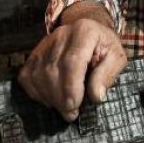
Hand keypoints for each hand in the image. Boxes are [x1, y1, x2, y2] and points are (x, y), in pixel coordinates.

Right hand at [18, 3, 126, 120]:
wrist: (89, 29)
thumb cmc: (104, 46)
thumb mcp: (116, 57)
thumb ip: (107, 74)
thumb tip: (96, 96)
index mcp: (84, 32)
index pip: (72, 61)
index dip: (70, 87)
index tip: (74, 106)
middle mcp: (61, 34)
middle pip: (52, 71)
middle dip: (60, 98)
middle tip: (71, 113)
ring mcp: (44, 44)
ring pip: (37, 75)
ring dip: (49, 97)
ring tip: (64, 107)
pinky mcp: (34, 54)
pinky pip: (27, 77)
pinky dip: (36, 92)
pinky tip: (51, 99)